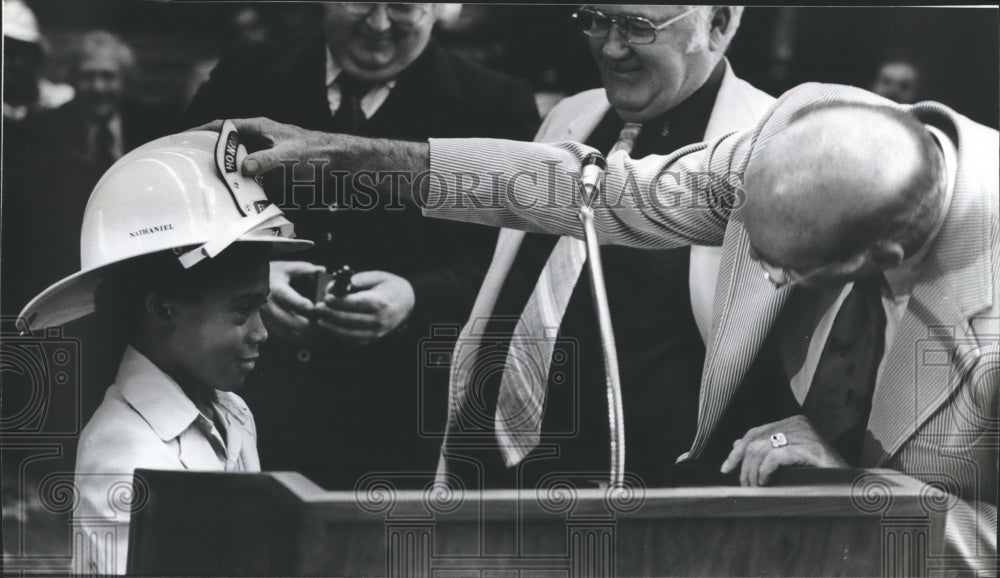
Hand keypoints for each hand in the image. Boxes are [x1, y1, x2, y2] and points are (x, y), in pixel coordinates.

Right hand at [191, 117, 363, 177]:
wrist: (340, 163)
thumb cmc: (316, 152)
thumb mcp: (288, 155)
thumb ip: (265, 160)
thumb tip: (241, 167)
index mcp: (258, 127)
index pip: (222, 126)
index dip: (200, 131)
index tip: (181, 140)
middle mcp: (257, 141)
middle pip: (225, 147)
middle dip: (207, 157)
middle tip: (186, 169)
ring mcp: (263, 158)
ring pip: (236, 166)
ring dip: (223, 175)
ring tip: (202, 187)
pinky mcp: (270, 174)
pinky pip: (249, 181)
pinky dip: (240, 188)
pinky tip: (230, 200)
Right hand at [261, 261, 326, 342]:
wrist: (246, 281)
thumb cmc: (268, 273)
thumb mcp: (285, 267)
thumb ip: (304, 269)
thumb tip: (321, 270)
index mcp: (276, 290)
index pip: (294, 301)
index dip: (309, 307)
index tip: (321, 310)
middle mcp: (270, 305)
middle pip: (292, 322)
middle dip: (310, 328)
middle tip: (325, 328)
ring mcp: (265, 317)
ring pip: (286, 333)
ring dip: (304, 338)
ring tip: (320, 339)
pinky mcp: (264, 324)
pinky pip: (281, 336)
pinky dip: (295, 340)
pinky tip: (308, 340)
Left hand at [314, 271, 414, 344]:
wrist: (408, 303)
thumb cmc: (392, 287)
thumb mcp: (380, 276)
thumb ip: (361, 278)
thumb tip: (345, 282)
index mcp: (379, 303)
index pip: (355, 304)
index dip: (338, 302)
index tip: (326, 297)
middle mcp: (378, 319)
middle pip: (349, 320)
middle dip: (330, 315)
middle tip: (318, 308)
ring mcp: (376, 331)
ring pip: (350, 334)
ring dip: (332, 329)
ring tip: (320, 321)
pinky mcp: (373, 338)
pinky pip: (354, 341)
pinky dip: (341, 337)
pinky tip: (331, 330)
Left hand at [720, 415, 848, 486]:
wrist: (852, 485)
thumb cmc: (821, 475)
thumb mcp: (791, 459)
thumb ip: (768, 450)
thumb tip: (737, 446)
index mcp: (793, 423)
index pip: (755, 432)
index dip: (737, 451)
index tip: (725, 468)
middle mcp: (797, 424)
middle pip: (754, 440)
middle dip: (742, 465)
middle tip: (744, 485)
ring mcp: (804, 435)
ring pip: (761, 449)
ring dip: (752, 472)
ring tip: (754, 488)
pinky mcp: (809, 448)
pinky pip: (775, 457)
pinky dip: (765, 471)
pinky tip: (765, 483)